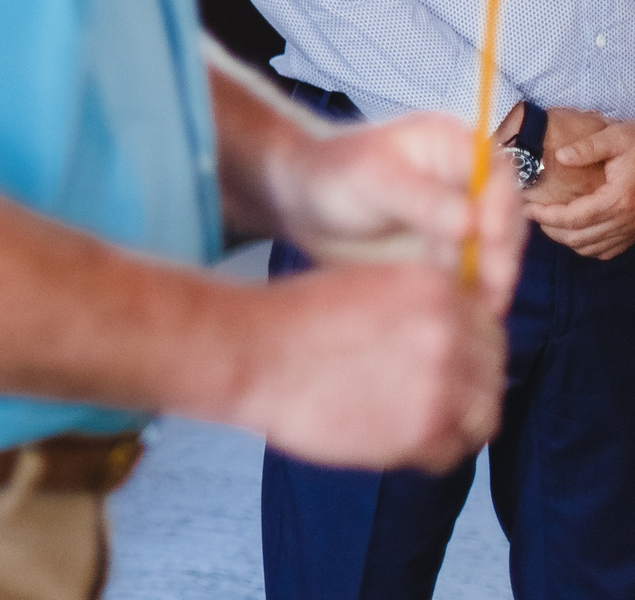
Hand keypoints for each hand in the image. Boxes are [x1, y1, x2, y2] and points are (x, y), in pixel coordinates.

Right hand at [224, 260, 506, 471]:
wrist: (248, 353)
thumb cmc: (291, 320)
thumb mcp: (366, 285)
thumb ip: (419, 307)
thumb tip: (458, 340)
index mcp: (436, 288)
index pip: (488, 329)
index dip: (468, 351)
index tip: (443, 367)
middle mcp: (449, 331)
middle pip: (491, 373)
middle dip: (465, 389)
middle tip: (425, 400)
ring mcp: (441, 383)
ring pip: (481, 417)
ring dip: (453, 425)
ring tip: (412, 424)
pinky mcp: (424, 429)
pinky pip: (452, 453)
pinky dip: (428, 453)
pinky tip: (392, 440)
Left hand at [262, 110, 524, 296]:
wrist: (302, 203)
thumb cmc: (333, 174)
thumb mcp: (370, 177)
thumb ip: (419, 198)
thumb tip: (472, 224)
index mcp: (454, 145)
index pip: (498, 174)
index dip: (501, 207)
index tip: (490, 238)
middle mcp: (469, 181)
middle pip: (507, 217)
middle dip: (501, 253)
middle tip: (489, 288)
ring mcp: (466, 219)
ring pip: (497, 251)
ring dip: (491, 280)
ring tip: (475, 309)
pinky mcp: (455, 253)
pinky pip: (477, 274)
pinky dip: (473, 294)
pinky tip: (461, 314)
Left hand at [533, 112, 634, 258]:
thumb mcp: (616, 137)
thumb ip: (587, 147)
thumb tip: (560, 156)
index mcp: (618, 199)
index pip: (574, 218)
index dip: (546, 216)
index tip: (526, 207)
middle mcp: (626, 220)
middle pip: (578, 238)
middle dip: (549, 228)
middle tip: (531, 212)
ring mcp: (631, 230)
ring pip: (590, 249)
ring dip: (564, 238)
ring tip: (546, 220)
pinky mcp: (633, 233)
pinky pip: (606, 251)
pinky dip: (585, 246)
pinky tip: (573, 230)